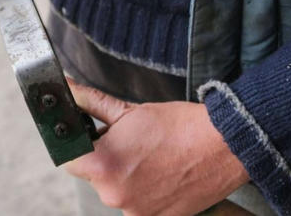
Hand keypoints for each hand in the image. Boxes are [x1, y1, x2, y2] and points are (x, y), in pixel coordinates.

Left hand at [65, 81, 249, 215]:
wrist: (223, 145)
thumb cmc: (177, 125)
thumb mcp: (128, 110)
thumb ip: (90, 102)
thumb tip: (67, 88)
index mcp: (103, 166)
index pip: (69, 160)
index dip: (78, 146)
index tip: (89, 138)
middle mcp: (114, 195)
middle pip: (95, 175)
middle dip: (105, 158)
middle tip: (130, 142)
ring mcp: (136, 212)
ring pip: (116, 190)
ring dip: (125, 176)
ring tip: (150, 157)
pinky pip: (138, 205)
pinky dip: (144, 190)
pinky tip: (160, 172)